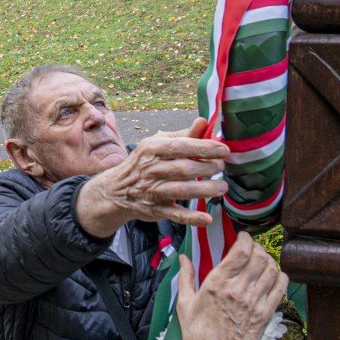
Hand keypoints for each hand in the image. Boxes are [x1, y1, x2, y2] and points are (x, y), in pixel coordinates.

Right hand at [74, 117, 228, 236]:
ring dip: (205, 189)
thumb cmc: (143, 163)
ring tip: (222, 188)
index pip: (181, 146)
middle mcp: (151, 169)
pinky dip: (191, 218)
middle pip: (184, 168)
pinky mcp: (155, 209)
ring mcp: (152, 191)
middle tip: (222, 167)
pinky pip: (175, 214)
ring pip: (182, 190)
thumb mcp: (157, 144)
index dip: (204, 148)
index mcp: (152, 149)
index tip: (224, 150)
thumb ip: (183, 135)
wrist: (116, 190)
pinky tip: (206, 218)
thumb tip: (203, 122)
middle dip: (207, 167)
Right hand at [177, 234, 286, 339]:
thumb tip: (183, 258)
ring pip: (271, 269)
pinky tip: (272, 276)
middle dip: (257, 247)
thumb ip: (185, 277)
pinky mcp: (266, 313)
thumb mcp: (184, 305)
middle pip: (259, 256)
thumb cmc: (199, 336)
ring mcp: (255, 302)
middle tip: (252, 248)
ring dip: (268, 260)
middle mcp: (239, 290)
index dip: (245, 239)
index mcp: (217, 284)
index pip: (240, 251)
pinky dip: (279, 276)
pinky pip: (280, 287)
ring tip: (261, 261)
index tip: (242, 237)